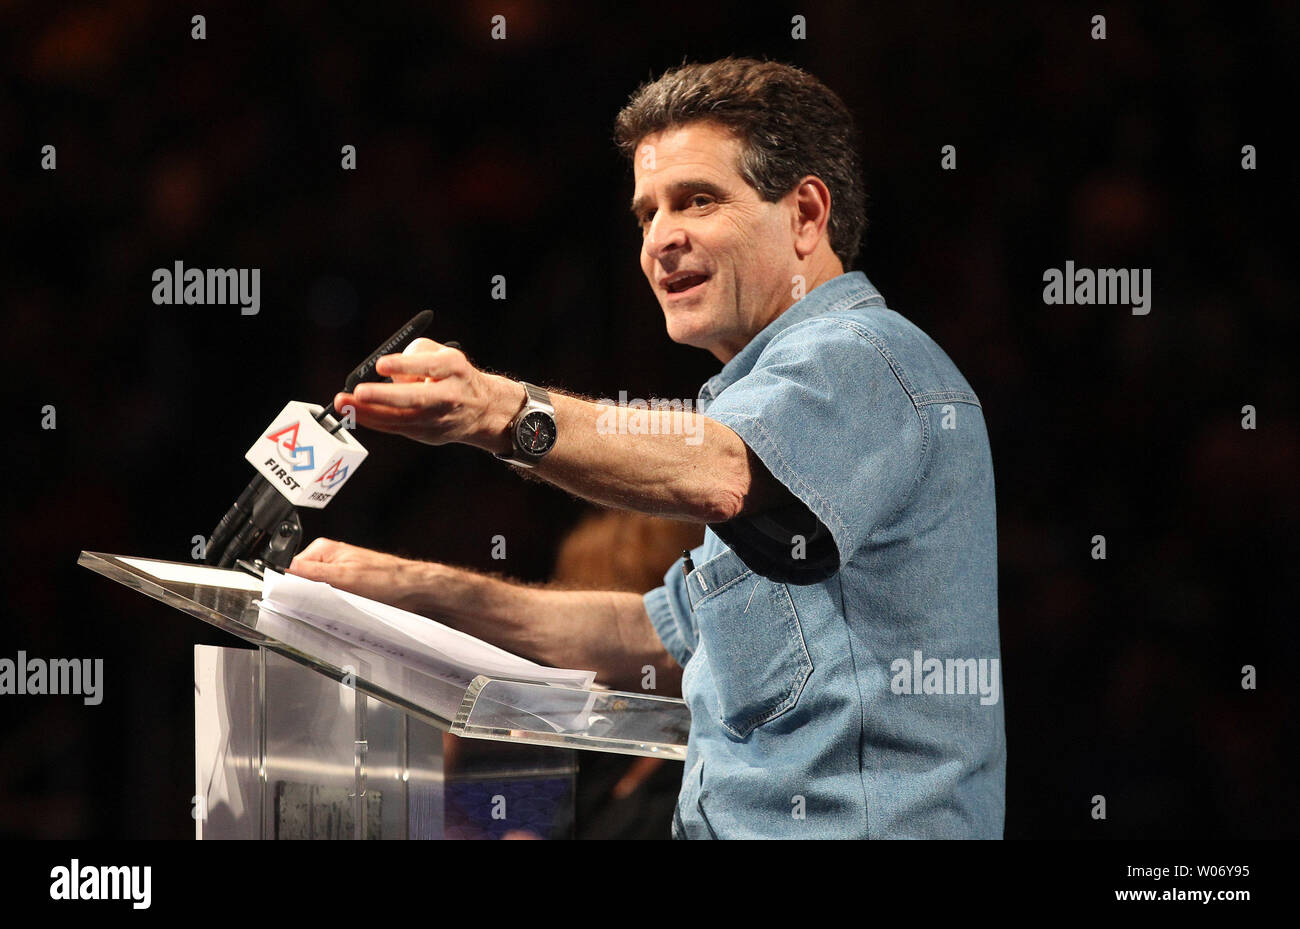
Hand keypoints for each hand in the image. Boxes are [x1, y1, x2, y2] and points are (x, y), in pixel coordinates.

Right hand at [287, 537, 425, 610]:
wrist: (412, 589)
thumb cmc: (387, 578)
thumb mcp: (344, 577)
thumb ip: (312, 573)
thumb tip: (285, 570)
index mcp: (323, 550)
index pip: (292, 569)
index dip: (291, 586)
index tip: (294, 599)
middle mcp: (329, 559)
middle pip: (303, 582)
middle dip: (308, 595)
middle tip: (322, 603)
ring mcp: (338, 573)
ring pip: (316, 592)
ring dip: (322, 602)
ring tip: (338, 604)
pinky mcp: (347, 586)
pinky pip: (330, 597)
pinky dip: (333, 605)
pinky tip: (343, 608)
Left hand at [332, 337, 520, 450]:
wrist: (482, 409)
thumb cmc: (453, 375)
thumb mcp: (442, 353)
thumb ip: (413, 355)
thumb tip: (386, 373)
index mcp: (455, 370)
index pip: (430, 367)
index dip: (405, 365)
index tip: (380, 364)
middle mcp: (448, 396)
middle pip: (415, 399)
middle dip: (385, 396)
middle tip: (359, 392)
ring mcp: (437, 419)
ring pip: (400, 418)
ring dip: (368, 412)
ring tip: (343, 402)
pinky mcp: (427, 435)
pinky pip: (395, 428)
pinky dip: (373, 420)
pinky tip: (353, 412)